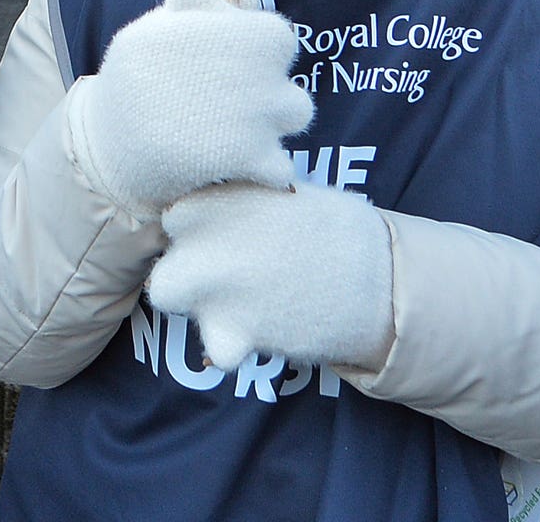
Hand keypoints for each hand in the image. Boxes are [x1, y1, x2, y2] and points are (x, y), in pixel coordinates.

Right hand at [64, 0, 310, 219]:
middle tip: (230, 101)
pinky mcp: (252, 159)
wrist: (109, 140)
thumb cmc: (132, 76)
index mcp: (242, 36)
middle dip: (269, 93)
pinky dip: (265, 167)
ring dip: (274, 124)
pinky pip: (282, 167)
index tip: (235, 60)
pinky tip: (236, 163)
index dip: (258, 48)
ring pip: (296, 117)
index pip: (278, 37)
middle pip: (289, 81)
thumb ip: (205, 9)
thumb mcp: (158, 29)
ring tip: (237, 130)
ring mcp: (260, 120)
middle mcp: (260, 74)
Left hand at [149, 182, 392, 371]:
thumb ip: (239, 196)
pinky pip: (209, 346)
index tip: (219, 233)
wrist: (380, 281)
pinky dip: (228, 346)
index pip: (175, 210)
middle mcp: (204, 239)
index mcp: (216, 198)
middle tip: (218, 267)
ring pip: (168, 293)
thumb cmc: (336, 229)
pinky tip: (253, 333)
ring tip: (234, 299)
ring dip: (194, 298)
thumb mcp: (282, 192)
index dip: (196, 224)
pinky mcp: (232, 331)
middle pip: (159, 249)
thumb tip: (215, 193)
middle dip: (182, 258)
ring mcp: (212, 287)